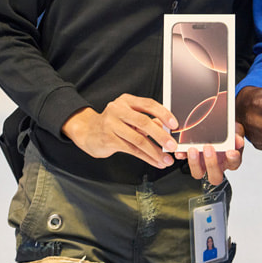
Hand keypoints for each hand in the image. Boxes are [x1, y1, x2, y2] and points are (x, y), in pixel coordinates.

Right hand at [61, 94, 178, 168]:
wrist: (87, 131)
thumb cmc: (112, 124)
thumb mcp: (129, 117)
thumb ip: (146, 120)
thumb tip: (165, 128)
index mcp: (126, 101)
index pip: (148, 104)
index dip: (163, 114)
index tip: (174, 124)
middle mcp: (118, 110)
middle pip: (144, 122)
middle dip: (161, 136)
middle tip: (173, 146)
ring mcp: (111, 124)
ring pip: (138, 139)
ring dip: (155, 151)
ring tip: (166, 159)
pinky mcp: (108, 139)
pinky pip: (131, 150)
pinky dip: (146, 157)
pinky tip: (155, 162)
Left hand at [175, 123, 245, 184]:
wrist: (214, 124)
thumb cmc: (226, 131)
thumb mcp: (234, 130)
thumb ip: (236, 135)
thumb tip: (238, 141)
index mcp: (230, 159)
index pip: (234, 163)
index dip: (233, 159)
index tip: (230, 151)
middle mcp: (217, 165)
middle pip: (215, 176)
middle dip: (211, 164)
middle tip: (209, 148)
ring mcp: (203, 164)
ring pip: (198, 173)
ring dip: (194, 163)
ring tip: (193, 149)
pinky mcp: (191, 158)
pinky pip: (185, 160)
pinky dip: (182, 156)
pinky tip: (180, 151)